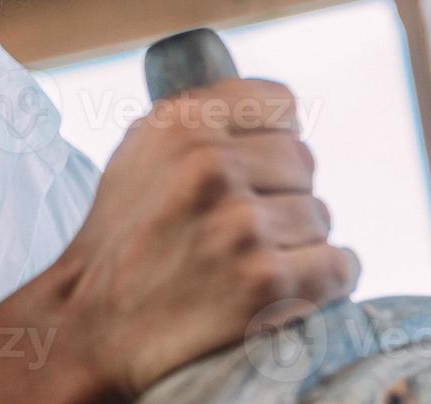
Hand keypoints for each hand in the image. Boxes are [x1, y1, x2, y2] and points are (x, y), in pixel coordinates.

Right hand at [52, 78, 358, 397]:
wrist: (92, 325)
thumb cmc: (121, 236)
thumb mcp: (141, 151)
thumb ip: (202, 118)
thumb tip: (278, 112)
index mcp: (182, 123)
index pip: (280, 105)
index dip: (274, 138)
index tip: (259, 167)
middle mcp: (212, 166)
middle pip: (303, 162)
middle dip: (283, 193)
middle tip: (244, 226)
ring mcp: (241, 225)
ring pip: (319, 216)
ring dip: (298, 241)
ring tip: (252, 260)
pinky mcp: (266, 282)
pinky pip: (338, 266)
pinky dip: (329, 277)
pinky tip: (296, 284)